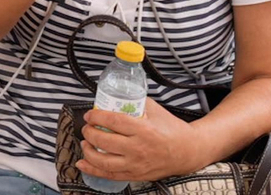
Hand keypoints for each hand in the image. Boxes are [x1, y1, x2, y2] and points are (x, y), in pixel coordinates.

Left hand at [80, 99, 206, 182]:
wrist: (187, 151)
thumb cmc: (171, 129)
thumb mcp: (155, 110)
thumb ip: (136, 101)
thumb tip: (116, 95)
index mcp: (143, 129)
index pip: (113, 121)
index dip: (97, 117)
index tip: (90, 115)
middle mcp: (138, 148)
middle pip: (105, 141)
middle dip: (89, 133)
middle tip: (86, 128)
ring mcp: (136, 164)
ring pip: (104, 161)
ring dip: (88, 152)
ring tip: (85, 143)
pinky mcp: (135, 175)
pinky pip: (110, 175)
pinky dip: (93, 170)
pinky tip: (83, 164)